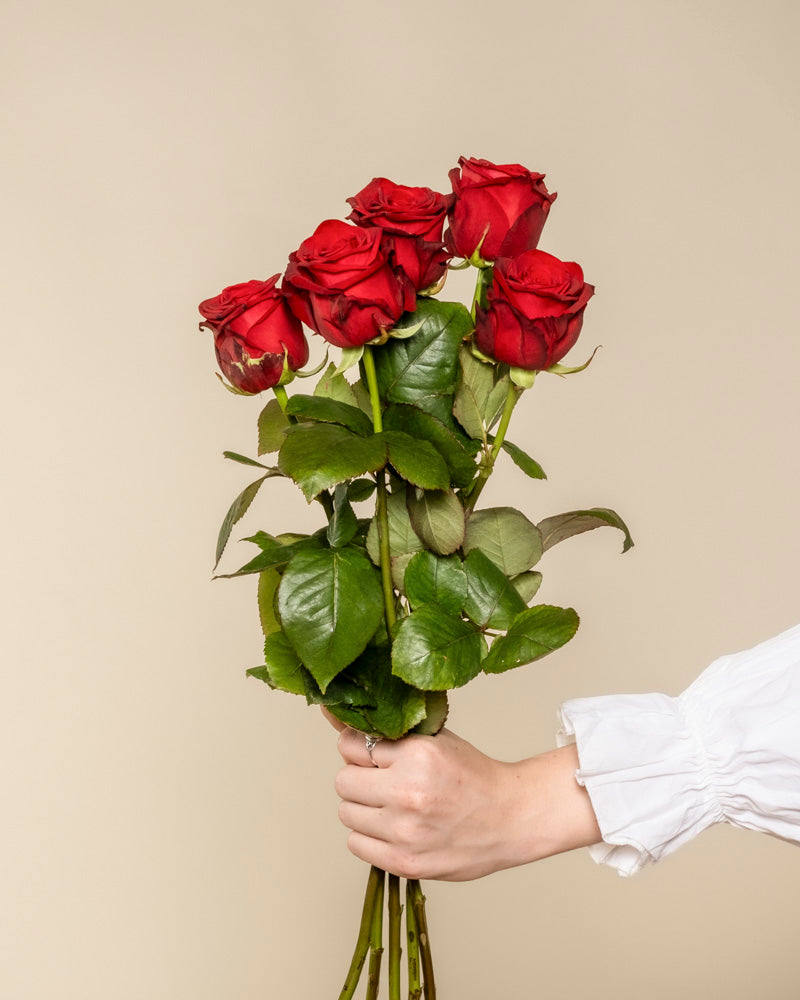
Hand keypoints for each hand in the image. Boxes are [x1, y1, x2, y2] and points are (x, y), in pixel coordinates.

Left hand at [329, 716, 600, 881]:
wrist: (511, 817)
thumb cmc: (473, 776)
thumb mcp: (434, 739)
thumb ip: (387, 730)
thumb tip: (332, 714)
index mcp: (417, 754)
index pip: (350, 745)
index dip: (360, 750)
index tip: (374, 756)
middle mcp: (407, 791)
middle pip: (343, 782)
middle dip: (359, 779)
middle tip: (383, 781)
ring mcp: (404, 831)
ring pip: (346, 813)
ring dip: (363, 808)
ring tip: (391, 806)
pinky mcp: (404, 862)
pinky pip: (356, 844)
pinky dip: (369, 836)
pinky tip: (394, 828)